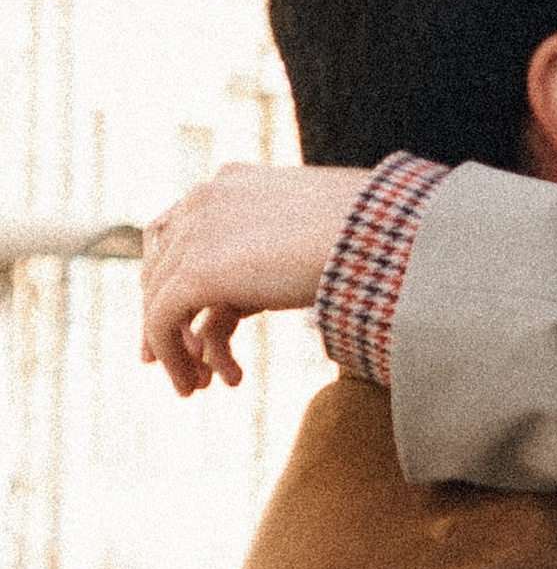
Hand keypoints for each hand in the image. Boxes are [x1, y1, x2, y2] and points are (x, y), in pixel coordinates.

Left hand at [141, 164, 368, 394]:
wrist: (386, 234)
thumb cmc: (378, 234)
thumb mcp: (319, 228)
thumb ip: (283, 241)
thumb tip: (284, 272)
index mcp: (233, 181)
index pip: (177, 228)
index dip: (171, 276)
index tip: (184, 319)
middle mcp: (206, 198)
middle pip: (160, 265)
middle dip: (167, 318)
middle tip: (182, 362)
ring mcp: (198, 231)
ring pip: (158, 297)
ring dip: (172, 347)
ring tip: (195, 386)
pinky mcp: (199, 270)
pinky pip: (162, 320)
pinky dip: (172, 357)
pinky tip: (193, 385)